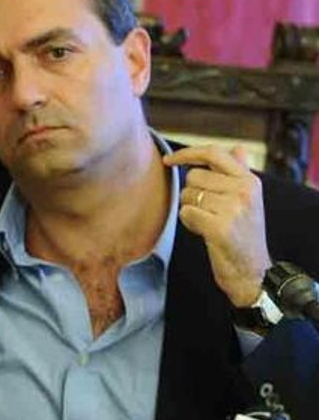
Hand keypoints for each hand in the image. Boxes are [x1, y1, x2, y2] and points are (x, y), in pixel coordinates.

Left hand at [163, 146, 270, 305]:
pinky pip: (186, 212)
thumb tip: (237, 148)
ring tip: (210, 223)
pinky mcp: (220, 226)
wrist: (251, 271)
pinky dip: (189, 223)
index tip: (168, 160)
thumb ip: (239, 174)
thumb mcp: (248, 200)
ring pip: (187, 195)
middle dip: (192, 194)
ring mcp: (233, 208)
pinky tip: (204, 232)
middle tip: (208, 212)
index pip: (214, 154)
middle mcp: (244, 190)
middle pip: (194, 177)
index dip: (187, 153)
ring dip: (191, 210)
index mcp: (250, 180)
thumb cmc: (243, 235)